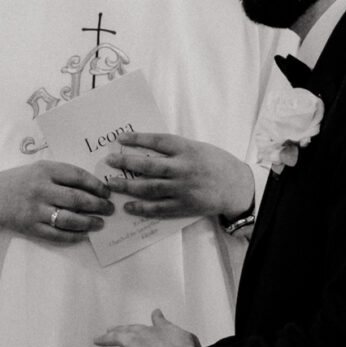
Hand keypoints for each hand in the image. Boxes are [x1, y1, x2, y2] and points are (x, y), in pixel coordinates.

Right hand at [0, 160, 113, 243]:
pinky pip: (56, 235)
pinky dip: (73, 236)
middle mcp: (41, 189)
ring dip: (89, 222)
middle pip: (76, 198)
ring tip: (101, 223)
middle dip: (98, 205)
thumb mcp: (40, 169)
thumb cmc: (21, 180)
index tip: (108, 191)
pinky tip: (84, 235)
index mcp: (45, 170)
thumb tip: (94, 187)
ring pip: (69, 219)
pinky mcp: (31, 227)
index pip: (77, 176)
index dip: (96, 185)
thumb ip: (63, 175)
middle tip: (110, 208)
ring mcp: (35, 210)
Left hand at [92, 308, 197, 346]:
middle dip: (106, 339)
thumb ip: (163, 323)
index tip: (111, 328)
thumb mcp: (176, 331)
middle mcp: (134, 344)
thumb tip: (156, 312)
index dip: (121, 329)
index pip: (130, 330)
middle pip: (117, 340)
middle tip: (98, 339)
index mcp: (146, 333)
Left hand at [103, 131, 254, 222]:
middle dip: (126, 163)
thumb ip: (175, 149)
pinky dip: (142, 208)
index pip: (157, 141)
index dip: (137, 139)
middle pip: (149, 166)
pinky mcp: (184, 206)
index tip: (120, 138)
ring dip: (128, 186)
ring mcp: (183, 189)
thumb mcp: (197, 148)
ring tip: (112, 184)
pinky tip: (128, 206)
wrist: (237, 187)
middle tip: (109, 161)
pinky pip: (158, 208)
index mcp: (187, 150)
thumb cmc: (216, 163)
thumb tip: (145, 149)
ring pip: (150, 188)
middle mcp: (183, 168)